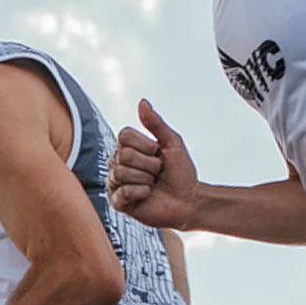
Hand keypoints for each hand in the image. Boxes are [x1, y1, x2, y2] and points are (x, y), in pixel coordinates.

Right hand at [109, 100, 199, 230]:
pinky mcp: (118, 202)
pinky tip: (147, 195)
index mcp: (129, 148)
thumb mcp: (172, 142)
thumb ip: (155, 123)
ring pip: (121, 173)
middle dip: (148, 164)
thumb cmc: (181, 172)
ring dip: (145, 179)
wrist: (189, 200)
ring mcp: (117, 183)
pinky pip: (122, 193)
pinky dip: (141, 193)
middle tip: (158, 172)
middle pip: (123, 155)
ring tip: (153, 184)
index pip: (124, 136)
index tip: (158, 153)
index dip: (145, 145)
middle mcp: (119, 163)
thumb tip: (142, 102)